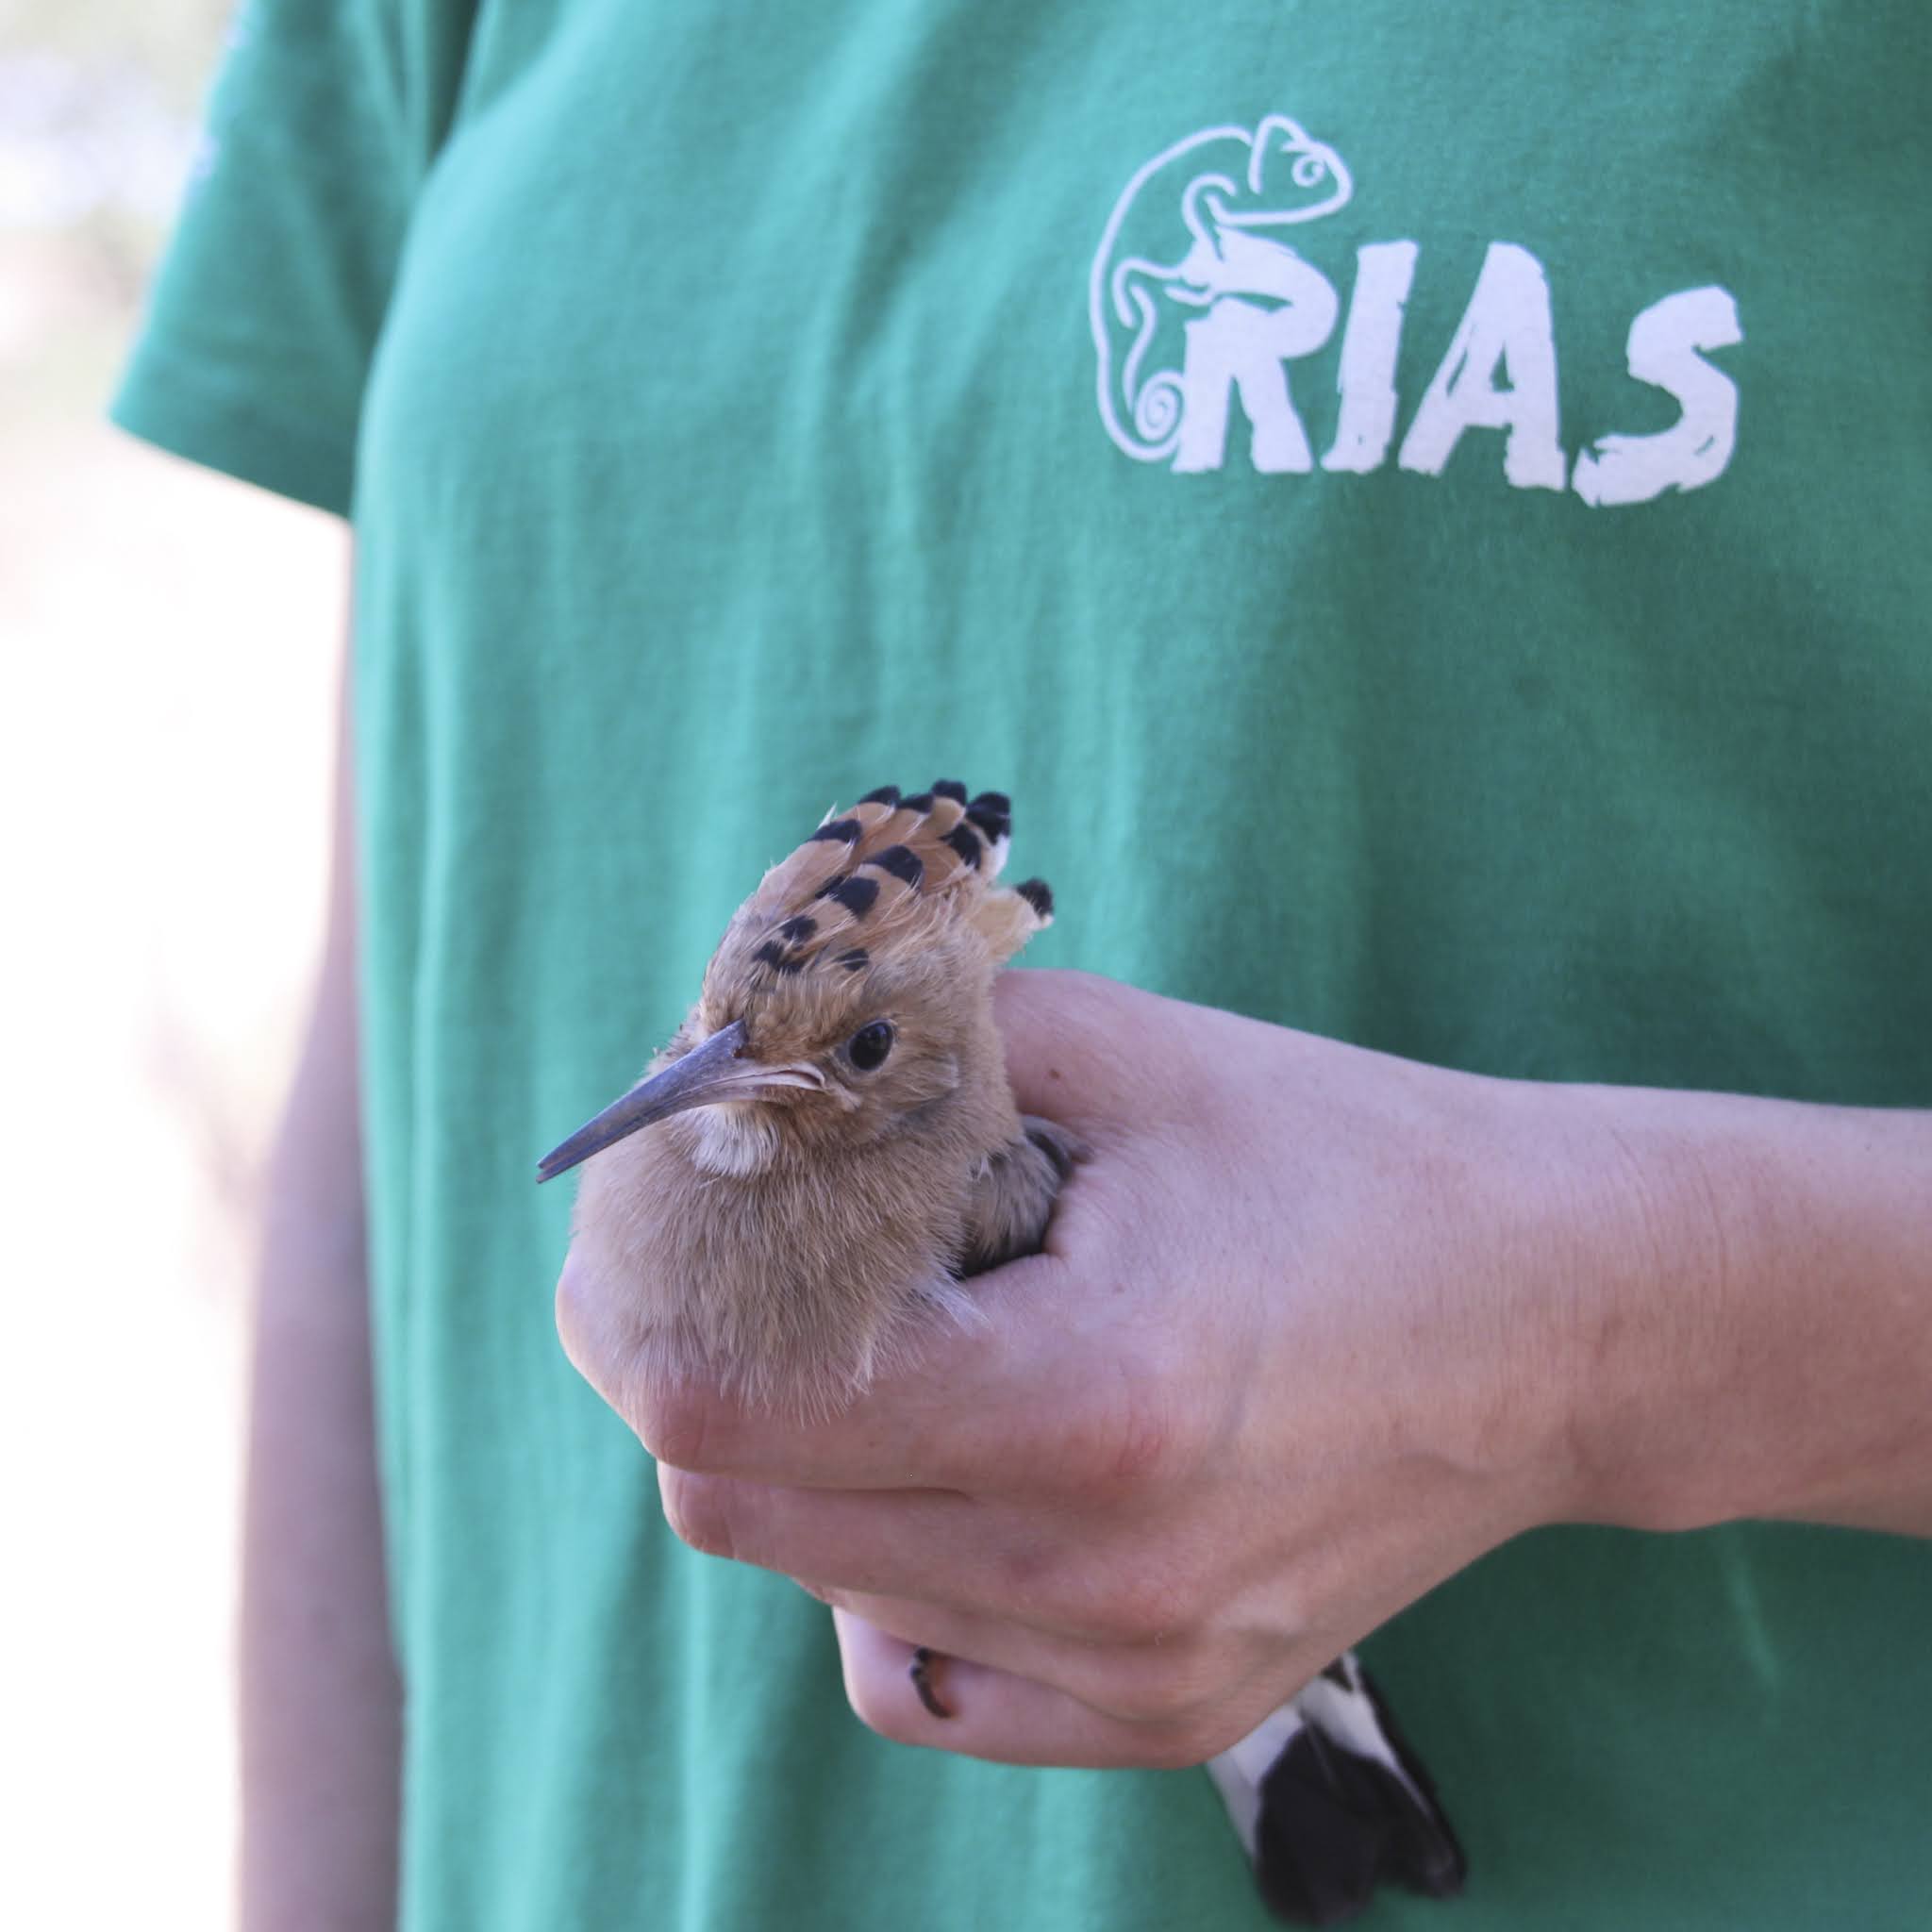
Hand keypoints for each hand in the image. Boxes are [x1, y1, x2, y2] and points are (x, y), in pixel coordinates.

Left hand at [558, 970, 1931, 1766]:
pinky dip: (879, 1566)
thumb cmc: (1342, 1160)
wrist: (1555, 1318)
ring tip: (891, 1342)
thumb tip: (727, 1069)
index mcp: (1080, 1396)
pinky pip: (915, 1670)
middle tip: (726, 1267)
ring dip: (800, 1451)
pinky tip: (952, 1468)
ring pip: (817, 1579)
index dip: (631, 1307)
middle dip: (692, 1369)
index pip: (723, 1408)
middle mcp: (1092, 1577)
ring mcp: (1129, 1675)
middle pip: (738, 1503)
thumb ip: (899, 1062)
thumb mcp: (1116, 1057)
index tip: (620, 1235)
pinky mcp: (1160, 1721)